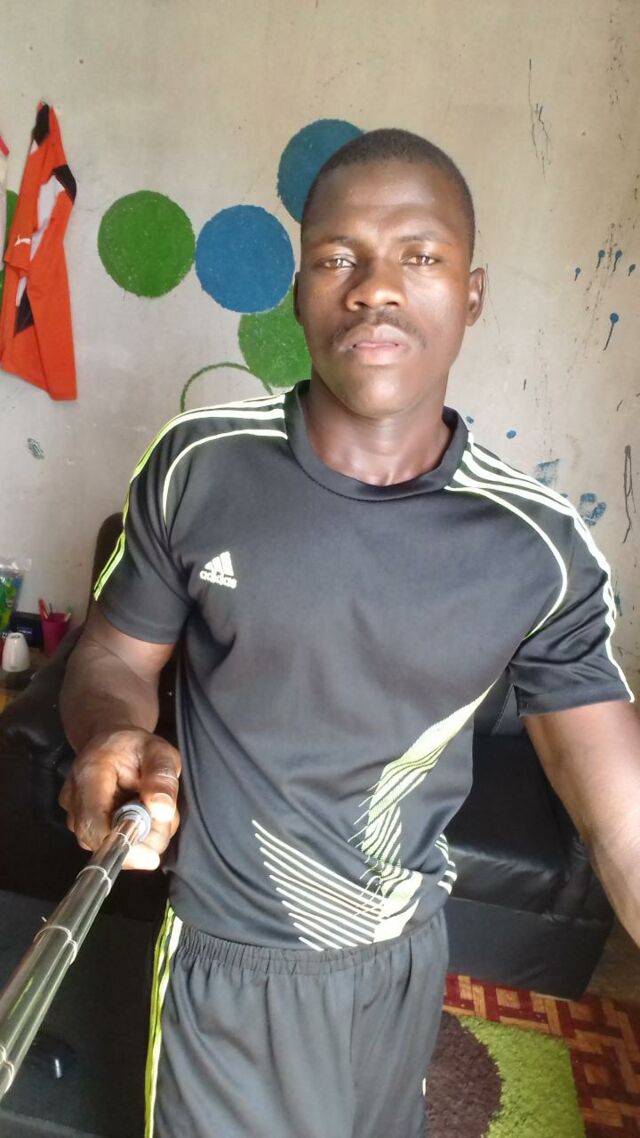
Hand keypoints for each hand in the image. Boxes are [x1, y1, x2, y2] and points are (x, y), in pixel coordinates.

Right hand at [59, 728, 181, 868]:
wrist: (110, 743)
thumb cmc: (136, 747)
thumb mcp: (160, 752)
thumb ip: (162, 777)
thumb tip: (162, 812)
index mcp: (89, 774)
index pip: (93, 822)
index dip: (120, 845)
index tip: (151, 858)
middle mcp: (73, 799)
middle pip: (101, 841)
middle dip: (141, 840)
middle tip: (166, 815)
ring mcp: (74, 815)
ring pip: (109, 845)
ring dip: (140, 837)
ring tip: (151, 807)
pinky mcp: (81, 826)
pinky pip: (110, 843)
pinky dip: (133, 837)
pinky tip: (140, 814)